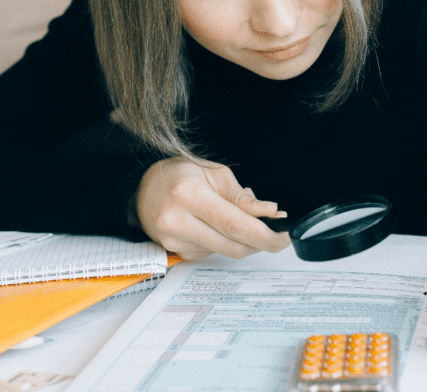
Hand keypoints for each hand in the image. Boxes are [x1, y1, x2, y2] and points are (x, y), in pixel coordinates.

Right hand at [136, 157, 290, 259]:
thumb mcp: (215, 174)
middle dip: (261, 242)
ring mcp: (174, 240)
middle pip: (233, 244)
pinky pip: (212, 253)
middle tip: (277, 232)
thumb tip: (269, 212)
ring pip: (225, 252)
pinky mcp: (176, 252)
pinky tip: (219, 225)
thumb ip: (242, 198)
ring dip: (244, 241)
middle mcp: (177, 220)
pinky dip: (225, 242)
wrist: (142, 189)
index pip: (235, 224)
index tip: (284, 234)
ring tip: (243, 218)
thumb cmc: (179, 175)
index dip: (265, 234)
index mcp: (188, 195)